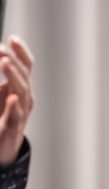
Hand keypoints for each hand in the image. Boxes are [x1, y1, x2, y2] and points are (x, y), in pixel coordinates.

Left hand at [0, 36, 32, 165]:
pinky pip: (15, 117)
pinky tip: (12, 98)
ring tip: (5, 63)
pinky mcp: (11, 129)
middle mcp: (24, 98)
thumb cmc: (2, 119)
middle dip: (14, 62)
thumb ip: (4, 78)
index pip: (25, 66)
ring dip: (14, 76)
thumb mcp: (1, 94)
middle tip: (3, 51)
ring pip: (22, 92)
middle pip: (24, 77)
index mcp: (20, 88)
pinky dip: (14, 107)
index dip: (21, 52)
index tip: (13, 39)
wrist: (2, 149)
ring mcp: (20, 113)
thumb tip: (2, 57)